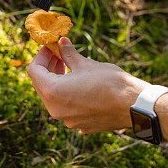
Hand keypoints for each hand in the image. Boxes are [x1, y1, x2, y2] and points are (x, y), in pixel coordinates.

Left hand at [27, 37, 149, 133]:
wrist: (133, 105)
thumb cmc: (110, 82)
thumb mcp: (86, 64)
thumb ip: (69, 54)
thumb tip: (61, 42)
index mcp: (53, 92)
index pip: (34, 72)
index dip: (40, 57)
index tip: (50, 48)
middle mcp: (56, 110)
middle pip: (41, 86)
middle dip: (48, 69)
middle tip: (58, 55)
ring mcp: (68, 120)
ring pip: (54, 99)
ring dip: (57, 82)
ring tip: (69, 68)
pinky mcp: (81, 125)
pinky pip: (68, 109)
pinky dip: (69, 95)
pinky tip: (81, 85)